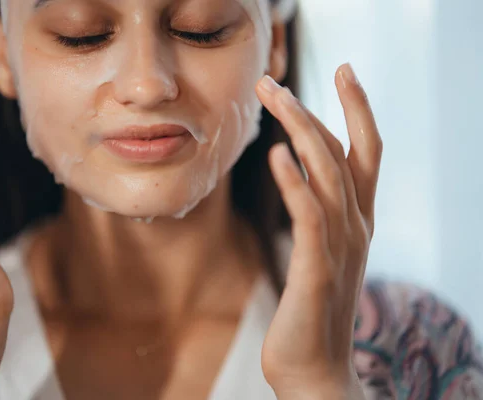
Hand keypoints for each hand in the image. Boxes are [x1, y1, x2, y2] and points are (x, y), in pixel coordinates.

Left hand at [255, 64, 382, 398]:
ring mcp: (340, 247)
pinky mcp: (316, 269)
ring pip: (327, 175)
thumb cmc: (312, 310)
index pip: (363, 152)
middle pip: (341, 153)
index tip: (345, 71)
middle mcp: (355, 227)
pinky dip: (295, 184)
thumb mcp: (320, 253)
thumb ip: (318, 213)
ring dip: (301, 132)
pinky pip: (309, 217)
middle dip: (313, 110)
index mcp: (356, 220)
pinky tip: (276, 156)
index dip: (357, 110)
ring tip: (273, 98)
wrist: (315, 370)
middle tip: (273, 81)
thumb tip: (300, 172)